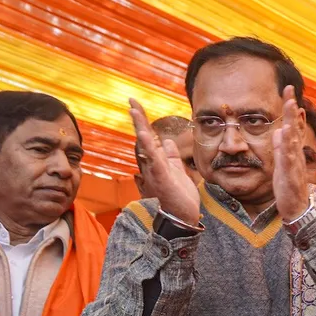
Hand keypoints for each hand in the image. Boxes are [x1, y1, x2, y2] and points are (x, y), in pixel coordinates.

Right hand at [130, 99, 200, 222]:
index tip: (136, 105)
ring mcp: (155, 170)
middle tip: (131, 101)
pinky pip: (155, 160)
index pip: (149, 136)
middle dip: (138, 119)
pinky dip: (150, 147)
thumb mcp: (177, 170)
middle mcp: (153, 163)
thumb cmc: (179, 194)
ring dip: (140, 128)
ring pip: (146, 145)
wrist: (183, 215)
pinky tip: (144, 135)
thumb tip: (169, 141)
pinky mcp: (161, 177)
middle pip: (144, 137)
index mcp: (158, 160)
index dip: (143, 121)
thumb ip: (172, 156)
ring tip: (134, 111)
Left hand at [271, 86, 310, 222]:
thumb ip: (281, 146)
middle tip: (290, 90)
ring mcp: (294, 162)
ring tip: (291, 105)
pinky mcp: (290, 172)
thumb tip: (279, 131)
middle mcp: (295, 152)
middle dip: (292, 108)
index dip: (292, 109)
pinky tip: (284, 133)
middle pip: (295, 126)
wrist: (297, 207)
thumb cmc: (289, 186)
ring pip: (293, 137)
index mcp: (293, 149)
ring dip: (292, 121)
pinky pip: (288, 156)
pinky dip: (287, 144)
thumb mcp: (282, 163)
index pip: (294, 125)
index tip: (289, 93)